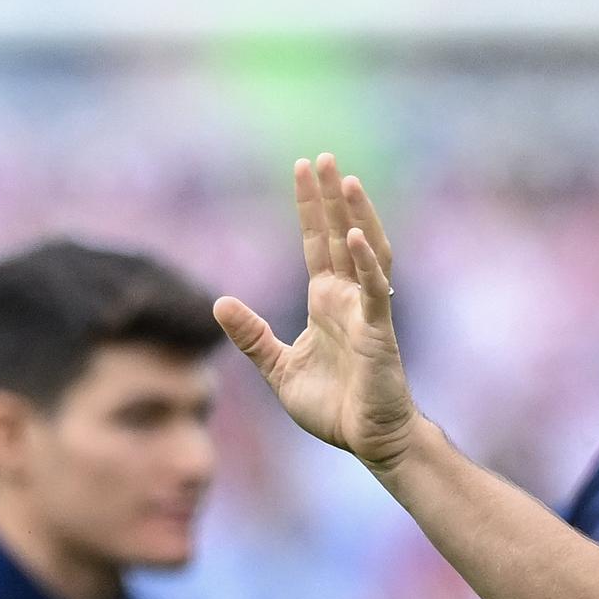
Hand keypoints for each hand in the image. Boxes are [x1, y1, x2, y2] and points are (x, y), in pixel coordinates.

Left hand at [214, 154, 418, 470]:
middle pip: (339, 235)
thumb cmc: (332, 406)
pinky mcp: (379, 332)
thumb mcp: (279, 369)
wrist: (367, 440)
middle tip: (322, 157)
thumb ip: (252, 337)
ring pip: (365, 251)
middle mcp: (348, 299)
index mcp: (326, 303)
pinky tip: (354, 237)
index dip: (310, 207)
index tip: (304, 169)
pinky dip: (367, 263)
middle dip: (331, 197)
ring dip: (357, 215)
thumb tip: (219, 302)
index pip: (316, 244)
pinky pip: (375, 291)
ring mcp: (366, 312)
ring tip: (346, 180)